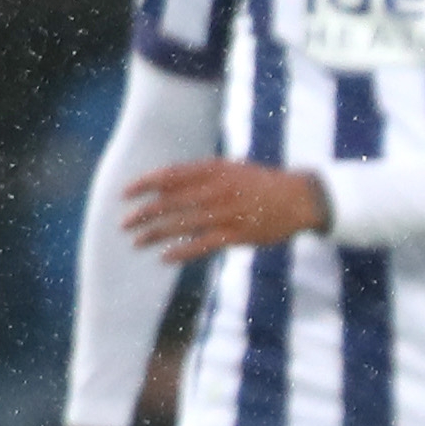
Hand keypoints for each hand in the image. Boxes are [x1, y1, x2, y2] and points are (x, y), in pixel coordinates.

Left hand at [123, 159, 329, 260]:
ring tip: (137, 241)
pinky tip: (165, 257)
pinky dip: (181, 251)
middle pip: (169, 202)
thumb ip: (200, 175)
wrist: (300, 198)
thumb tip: (166, 184)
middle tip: (124, 224)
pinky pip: (202, 245)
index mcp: (214, 170)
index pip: (169, 175)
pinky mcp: (236, 235)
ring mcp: (226, 213)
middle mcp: (216, 190)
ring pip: (181, 225)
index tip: (125, 194)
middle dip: (143, 214)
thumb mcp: (231, 169)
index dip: (144, 184)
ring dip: (155, 234)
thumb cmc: (262, 183)